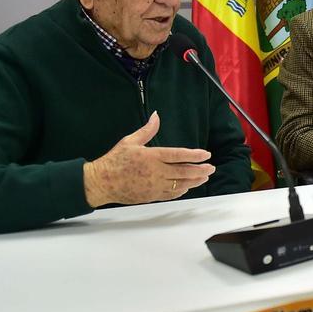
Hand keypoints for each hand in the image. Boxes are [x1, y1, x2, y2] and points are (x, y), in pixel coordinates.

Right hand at [83, 112, 215, 206]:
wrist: (101, 182)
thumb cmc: (114, 161)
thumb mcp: (130, 141)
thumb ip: (147, 130)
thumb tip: (156, 116)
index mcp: (151, 157)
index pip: (178, 155)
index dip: (194, 155)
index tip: (206, 154)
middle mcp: (155, 172)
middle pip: (184, 171)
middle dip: (200, 170)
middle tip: (211, 167)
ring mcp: (154, 186)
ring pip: (180, 184)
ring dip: (194, 181)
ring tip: (204, 177)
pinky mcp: (151, 195)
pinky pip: (171, 194)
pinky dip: (181, 190)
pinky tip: (188, 186)